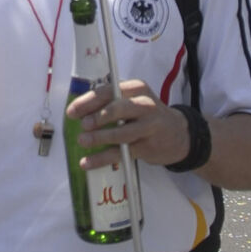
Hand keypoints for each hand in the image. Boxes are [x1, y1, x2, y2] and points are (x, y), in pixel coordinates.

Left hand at [68, 77, 187, 168]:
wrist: (178, 134)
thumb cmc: (147, 115)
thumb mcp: (133, 101)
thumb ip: (110, 103)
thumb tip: (79, 113)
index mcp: (136, 89)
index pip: (109, 91)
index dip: (88, 101)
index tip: (72, 111)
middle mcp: (145, 105)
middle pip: (118, 109)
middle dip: (98, 117)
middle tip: (83, 125)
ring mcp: (149, 127)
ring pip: (121, 133)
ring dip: (100, 138)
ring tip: (83, 141)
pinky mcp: (148, 147)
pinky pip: (122, 153)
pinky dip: (102, 159)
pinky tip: (88, 162)